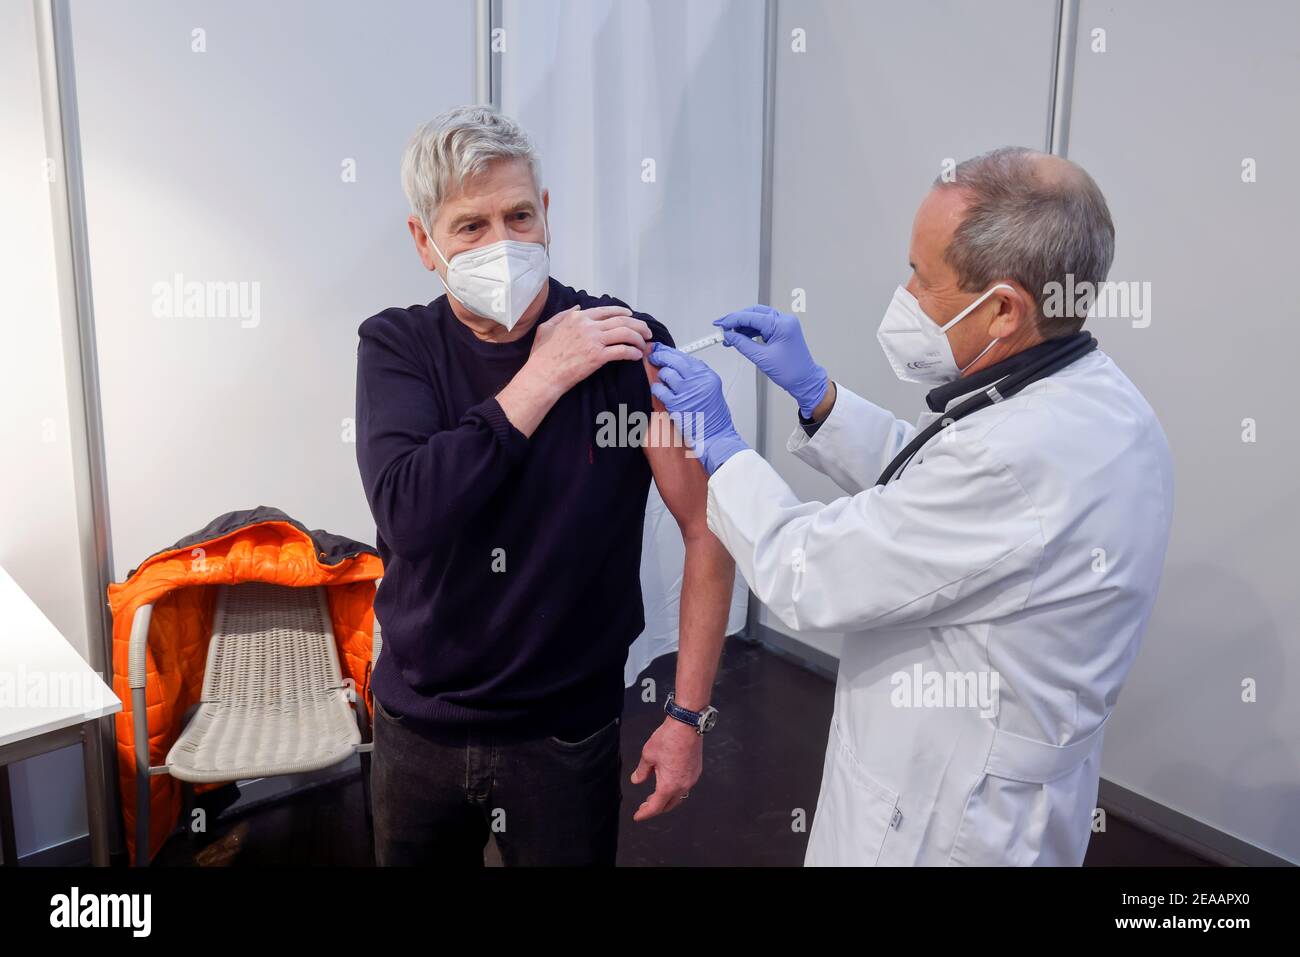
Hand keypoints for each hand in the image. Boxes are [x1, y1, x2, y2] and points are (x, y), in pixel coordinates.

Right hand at [527, 304, 652, 393]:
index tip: (632, 317)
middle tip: (647, 332)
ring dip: (639, 338)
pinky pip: (622, 351)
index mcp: (577, 317)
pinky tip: (637, 355)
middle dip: (638, 325)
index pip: (606, 310)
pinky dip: (633, 352)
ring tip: (645, 344)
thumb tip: (578, 307)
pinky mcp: (598, 356)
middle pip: (621, 320)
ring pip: (625, 333)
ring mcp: (594, 340)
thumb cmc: (542, 355)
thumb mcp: (546, 328)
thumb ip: (563, 315)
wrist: (543, 375)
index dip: (623, 313)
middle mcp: (588, 325)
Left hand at [630, 717, 701, 820]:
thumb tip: (637, 780)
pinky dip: (675, 789)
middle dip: (656, 808)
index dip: (645, 813)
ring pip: (678, 796)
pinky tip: (668, 781)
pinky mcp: (696, 770)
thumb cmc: (669, 738)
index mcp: (669, 785)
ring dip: (666, 798)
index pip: (655, 807)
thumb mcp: (648, 756)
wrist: (687, 725)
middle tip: (644, 806)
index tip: (637, 816)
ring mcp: (692, 778)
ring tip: (655, 795)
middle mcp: (683, 785)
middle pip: (668, 805)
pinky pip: (685, 786)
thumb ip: (642, 771)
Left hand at [647, 343, 748, 473]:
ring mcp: (688, 392)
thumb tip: (678, 365)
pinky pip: (660, 389)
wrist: (716, 436)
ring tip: (662, 381)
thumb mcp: (711, 390)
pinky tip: (658, 391)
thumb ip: (697, 377)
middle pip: (676, 360)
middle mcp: (699, 381)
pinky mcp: (678, 404)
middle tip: (653, 355)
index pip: (687, 357)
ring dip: (661, 375)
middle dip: (661, 355)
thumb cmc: (713, 417)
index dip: (671, 352)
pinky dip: (657, 389)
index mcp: (708, 376)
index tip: (662, 350)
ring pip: (667, 373)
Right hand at [715, 305, 828, 416]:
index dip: (733, 320)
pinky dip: (751, 330)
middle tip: (722, 328)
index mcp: (782, 324)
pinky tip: (740, 337)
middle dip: (737, 320)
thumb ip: (742, 344)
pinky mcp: (783, 331)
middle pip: (754, 313)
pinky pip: (764, 325)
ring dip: (743, 326)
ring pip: (758, 318)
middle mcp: (784, 320)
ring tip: (729, 337)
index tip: (720, 324)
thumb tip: (729, 336)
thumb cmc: (790, 372)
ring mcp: (784, 325)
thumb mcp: (761, 358)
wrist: (805, 381)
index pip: (752, 316)